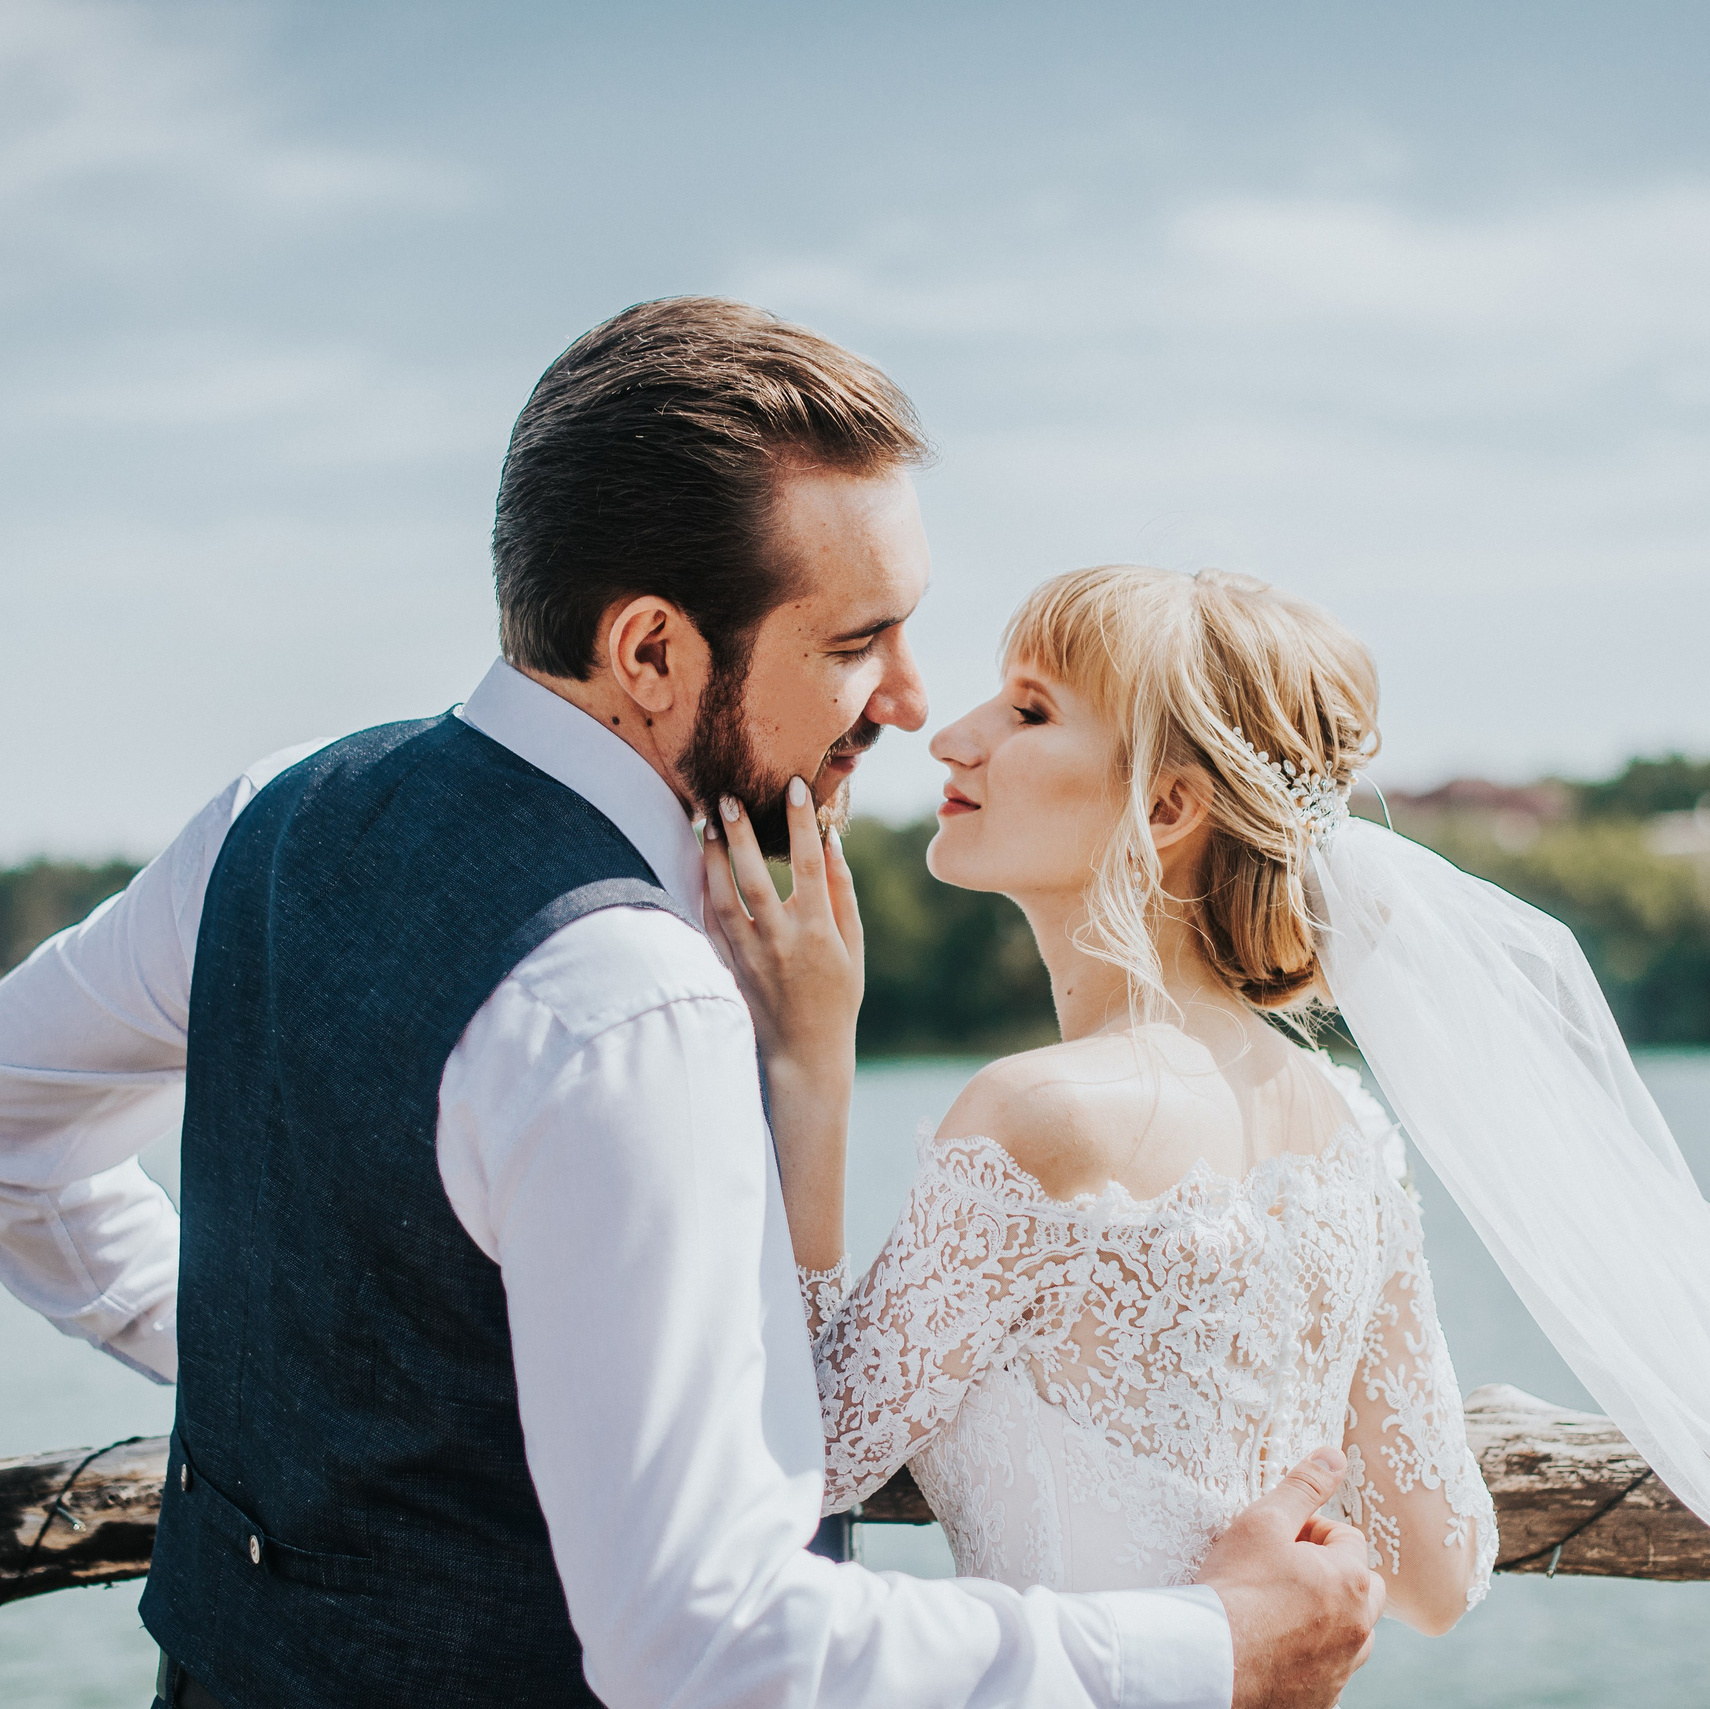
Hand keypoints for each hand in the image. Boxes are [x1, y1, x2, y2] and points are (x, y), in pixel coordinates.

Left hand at [701, 780, 863, 1076]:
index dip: (802, 824)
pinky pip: (709, 922)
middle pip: (755, 879)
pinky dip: (702, 890)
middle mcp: (781, 941)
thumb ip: (842, 892)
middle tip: (729, 797)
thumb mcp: (853, 944)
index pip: (810, 867)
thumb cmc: (837, 993)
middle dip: (740, 835)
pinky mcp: (729, 967)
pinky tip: (700, 862)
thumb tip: (831, 841)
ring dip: (711, 858)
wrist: (805, 1050)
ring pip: (722, 898)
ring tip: (706, 822)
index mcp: (818, 932)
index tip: (794, 788)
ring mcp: (750, 956)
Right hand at [1194, 1447, 1384, 1708]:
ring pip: (1351, 1632)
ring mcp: (1343, 1670)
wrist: (1210, 1660)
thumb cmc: (1236, 1587)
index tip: (1279, 1539)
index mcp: (1352, 1582)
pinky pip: (1330, 1669)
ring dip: (1327, 1616)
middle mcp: (1360, 1630)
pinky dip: (1311, 1654)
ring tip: (1278, 1608)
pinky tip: (1273, 1644)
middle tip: (1283, 1570)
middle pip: (1362, 1587)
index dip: (1311, 1530)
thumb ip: (1302, 1487)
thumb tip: (1334, 1456)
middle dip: (1330, 1573)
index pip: (1348, 1538)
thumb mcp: (1264, 1521)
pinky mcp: (1322, 1700)